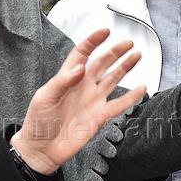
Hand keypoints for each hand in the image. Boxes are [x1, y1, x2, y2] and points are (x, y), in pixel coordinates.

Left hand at [12, 29, 145, 174]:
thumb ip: (62, 81)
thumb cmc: (38, 122)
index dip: (93, 41)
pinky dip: (131, 97)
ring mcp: (93, 100)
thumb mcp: (44, 97)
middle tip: (128, 42)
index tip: (105, 31)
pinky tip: (142, 88)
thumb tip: (81, 67)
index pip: (82, 54)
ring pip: (113, 79)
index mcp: (68, 77)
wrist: (42, 149)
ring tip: (136, 55)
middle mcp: (83, 86)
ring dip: (125, 67)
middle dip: (115, 52)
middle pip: (102, 63)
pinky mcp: (100, 116)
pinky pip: (119, 104)